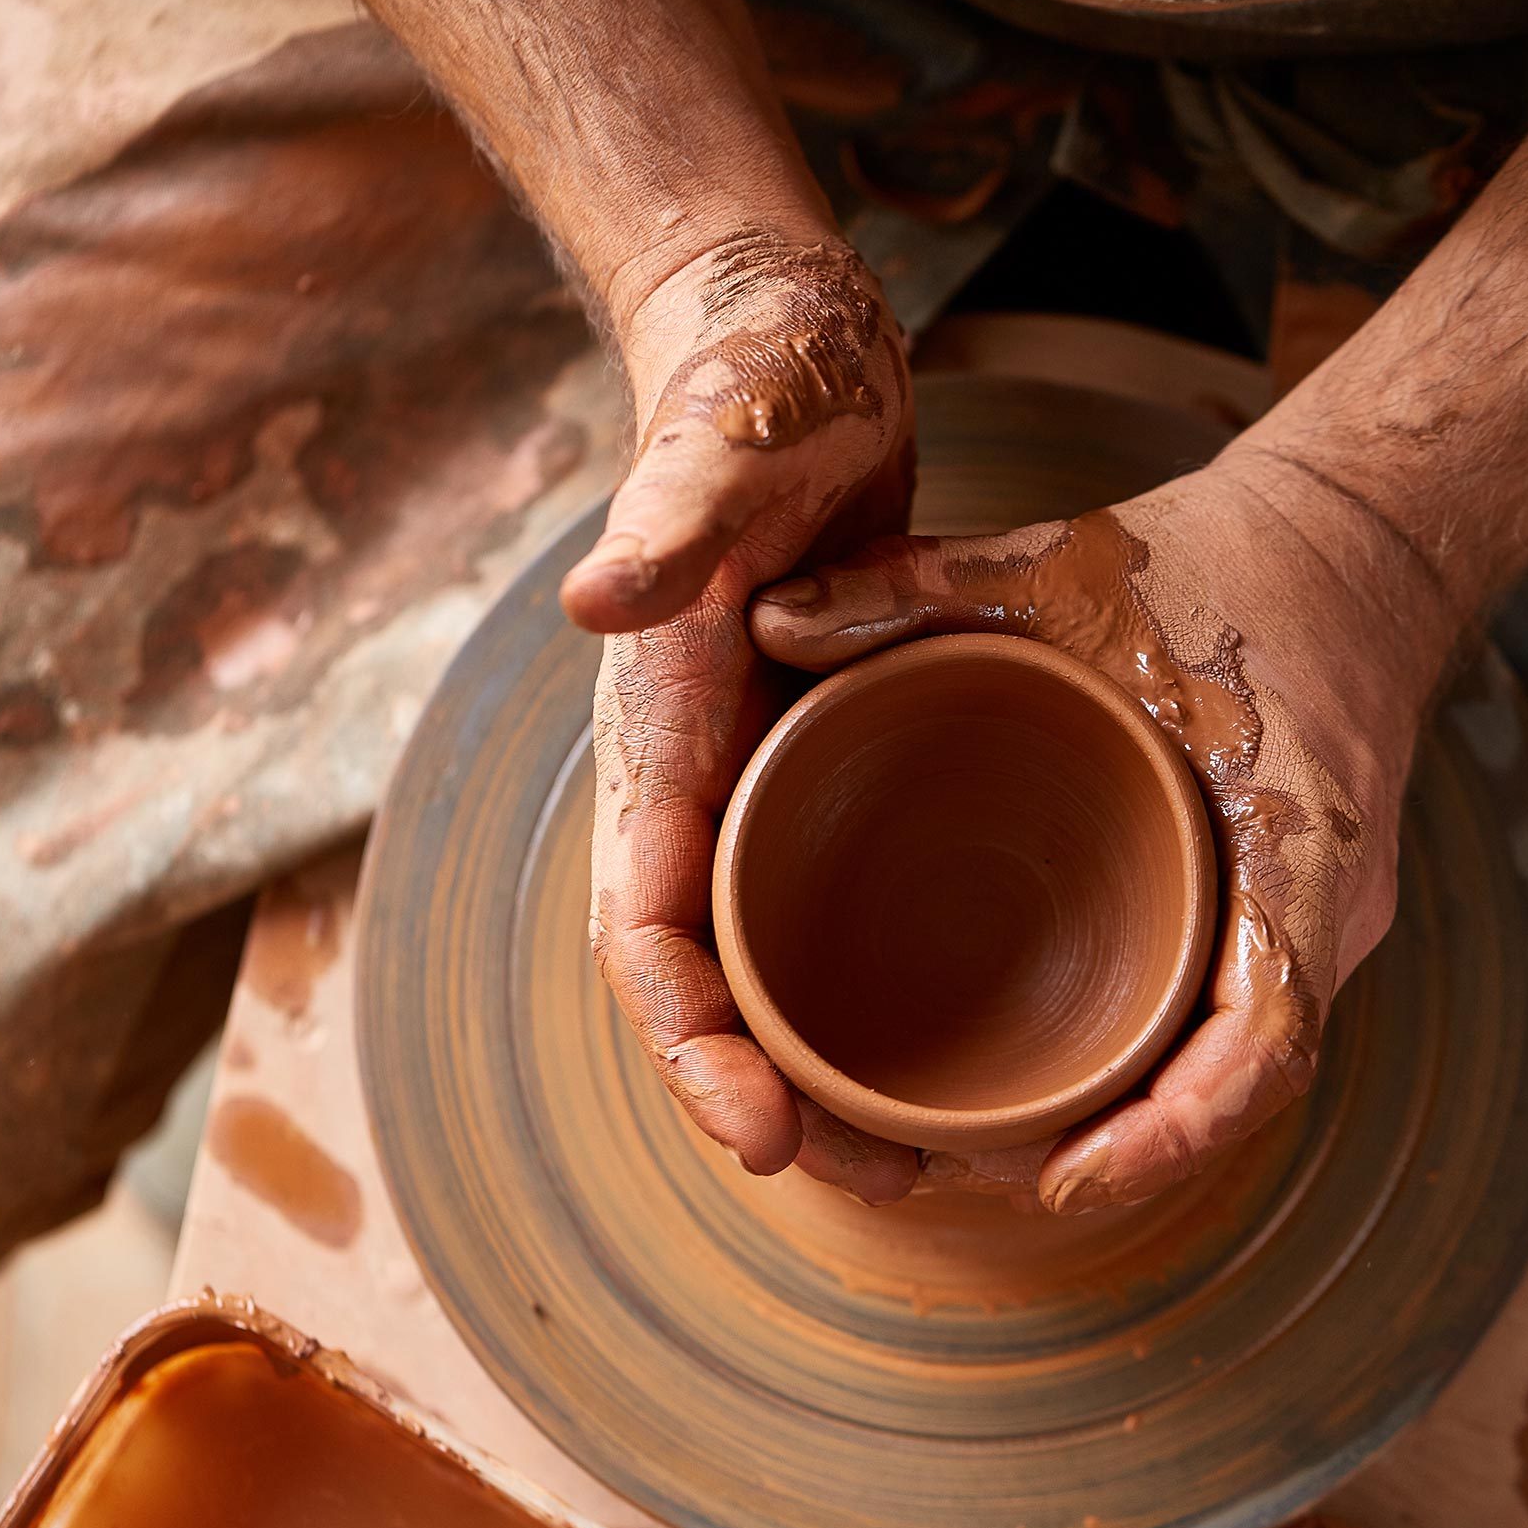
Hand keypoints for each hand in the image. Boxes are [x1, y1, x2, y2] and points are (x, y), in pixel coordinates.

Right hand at [577, 227, 927, 1204]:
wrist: (783, 344)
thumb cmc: (756, 387)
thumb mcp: (726, 444)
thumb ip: (669, 516)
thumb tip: (594, 598)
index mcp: (659, 728)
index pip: (647, 925)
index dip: (693, 1042)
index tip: (764, 1132)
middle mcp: (690, 773)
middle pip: (700, 979)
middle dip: (757, 1097)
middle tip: (865, 1182)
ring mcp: (748, 772)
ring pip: (759, 960)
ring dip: (814, 1066)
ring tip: (909, 1158)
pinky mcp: (808, 754)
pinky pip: (817, 900)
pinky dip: (857, 983)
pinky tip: (933, 1026)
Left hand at [747, 457, 1453, 1210]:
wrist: (1357, 550)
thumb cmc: (1223, 561)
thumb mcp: (1068, 564)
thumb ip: (919, 587)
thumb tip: (766, 621)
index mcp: (1294, 834)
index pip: (1266, 1042)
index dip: (1171, 1133)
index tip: (1063, 1183)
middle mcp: (1328, 904)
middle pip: (1243, 1083)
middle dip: (1127, 1152)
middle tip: (980, 1177)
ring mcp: (1326, 916)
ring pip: (1239, 1065)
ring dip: (1140, 1119)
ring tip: (1002, 1153)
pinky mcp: (1299, 910)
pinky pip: (1234, 1017)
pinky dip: (1158, 1065)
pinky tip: (1062, 1076)